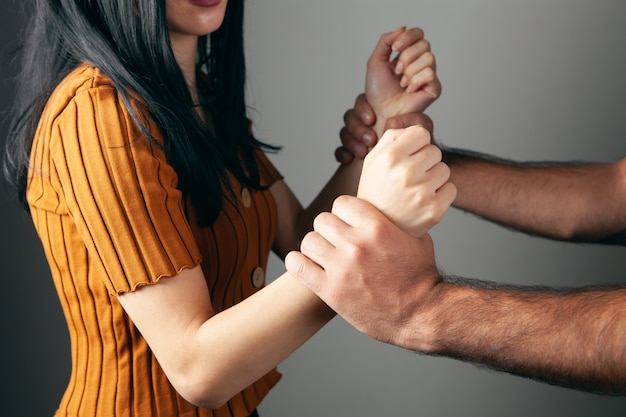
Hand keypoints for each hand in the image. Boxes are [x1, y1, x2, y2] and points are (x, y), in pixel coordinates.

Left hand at [285, 196, 442, 346]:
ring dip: (315, 246)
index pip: (341, 203)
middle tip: (335, 241)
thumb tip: (391, 209)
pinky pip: (297, 266)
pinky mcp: (330, 291)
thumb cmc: (421, 278)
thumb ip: (398, 222)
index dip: (343, 212)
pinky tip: (305, 264)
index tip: (347, 222)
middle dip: (328, 229)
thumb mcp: (417, 239)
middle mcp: (356, 244)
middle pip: (322, 220)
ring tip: (323, 255)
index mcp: (377, 227)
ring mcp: (341, 268)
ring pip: (308, 241)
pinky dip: (297, 262)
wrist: (421, 314)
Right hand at [336, 93, 433, 163]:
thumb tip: (392, 122)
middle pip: (350, 117)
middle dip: (356, 127)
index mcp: (382, 115)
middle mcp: (368, 126)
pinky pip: (339, 152)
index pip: (363, 104)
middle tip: (369, 140)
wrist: (413, 182)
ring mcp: (359, 142)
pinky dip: (342, 154)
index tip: (370, 119)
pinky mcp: (353, 158)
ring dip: (351, 140)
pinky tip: (348, 159)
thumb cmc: (421, 154)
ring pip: (344, 133)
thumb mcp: (422, 134)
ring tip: (362, 152)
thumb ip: (416, 122)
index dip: (363, 109)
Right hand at [357, 125, 455, 237]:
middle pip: (435, 151)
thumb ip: (392, 138)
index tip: (410, 157)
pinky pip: (451, 189)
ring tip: (416, 191)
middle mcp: (405, 173)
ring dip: (434, 178)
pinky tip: (424, 202)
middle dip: (425, 162)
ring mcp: (421, 192)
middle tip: (410, 178)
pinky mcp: (434, 210)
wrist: (376, 231)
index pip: (421, 134)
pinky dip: (441, 195)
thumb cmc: (376, 192)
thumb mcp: (372, 162)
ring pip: (444, 170)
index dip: (417, 144)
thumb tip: (415, 130)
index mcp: (390, 157)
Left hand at [366, 27, 440, 135]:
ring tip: (402, 83)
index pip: (418, 33)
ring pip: (428, 57)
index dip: (407, 37)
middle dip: (406, 57)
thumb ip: (386, 41)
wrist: (380, 110)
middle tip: (397, 72)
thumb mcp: (376, 61)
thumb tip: (402, 28)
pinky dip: (415, 81)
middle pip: (424, 44)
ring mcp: (429, 75)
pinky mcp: (434, 87)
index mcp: (408, 53)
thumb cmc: (378, 90)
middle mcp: (420, 62)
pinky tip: (409, 90)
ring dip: (410, 71)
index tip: (394, 48)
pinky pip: (429, 73)